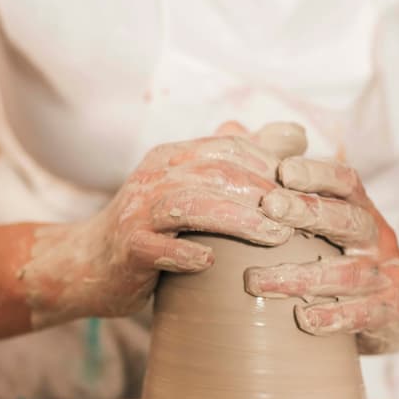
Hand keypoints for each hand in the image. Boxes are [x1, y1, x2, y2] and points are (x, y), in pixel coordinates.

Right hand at [20, 123, 307, 327]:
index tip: (309, 187)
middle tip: (304, 214)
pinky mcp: (128, 248)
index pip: (230, 148)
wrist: (89, 265)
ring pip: (192, 206)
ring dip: (238, 220)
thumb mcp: (196, 188)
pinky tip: (214, 263)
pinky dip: (187, 253)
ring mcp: (138, 211)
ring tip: (277, 238)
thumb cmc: (156, 229)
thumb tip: (294, 133)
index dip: (271, 164)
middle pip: (216, 171)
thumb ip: (242, 160)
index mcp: (175, 157)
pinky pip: (159, 247)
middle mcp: (156, 176)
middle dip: (264, 191)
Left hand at [243, 157, 398, 353]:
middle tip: (269, 206)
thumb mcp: (317, 215)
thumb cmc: (339, 254)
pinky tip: (302, 321)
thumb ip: (274, 177)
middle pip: (349, 219)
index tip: (283, 170)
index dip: (318, 173)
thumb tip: (230, 130)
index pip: (346, 181)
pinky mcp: (388, 315)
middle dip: (309, 211)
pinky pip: (364, 315)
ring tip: (256, 281)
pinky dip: (334, 317)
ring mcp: (384, 276)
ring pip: (349, 273)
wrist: (397, 310)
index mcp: (358, 208)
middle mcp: (375, 237)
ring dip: (302, 276)